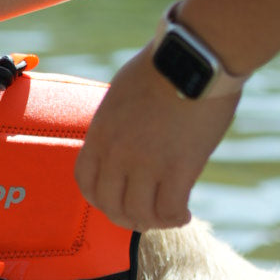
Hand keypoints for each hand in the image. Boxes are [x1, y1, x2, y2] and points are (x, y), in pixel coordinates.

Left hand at [75, 47, 239, 229]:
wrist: (193, 58)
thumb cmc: (164, 67)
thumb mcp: (122, 95)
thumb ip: (117, 124)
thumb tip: (124, 137)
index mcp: (100, 133)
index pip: (86, 182)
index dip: (100, 199)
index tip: (116, 201)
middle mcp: (117, 153)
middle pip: (110, 205)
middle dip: (127, 217)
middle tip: (144, 218)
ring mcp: (146, 162)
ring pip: (139, 214)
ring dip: (153, 222)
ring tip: (167, 217)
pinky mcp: (178, 168)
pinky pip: (169, 209)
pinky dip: (175, 218)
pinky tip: (184, 214)